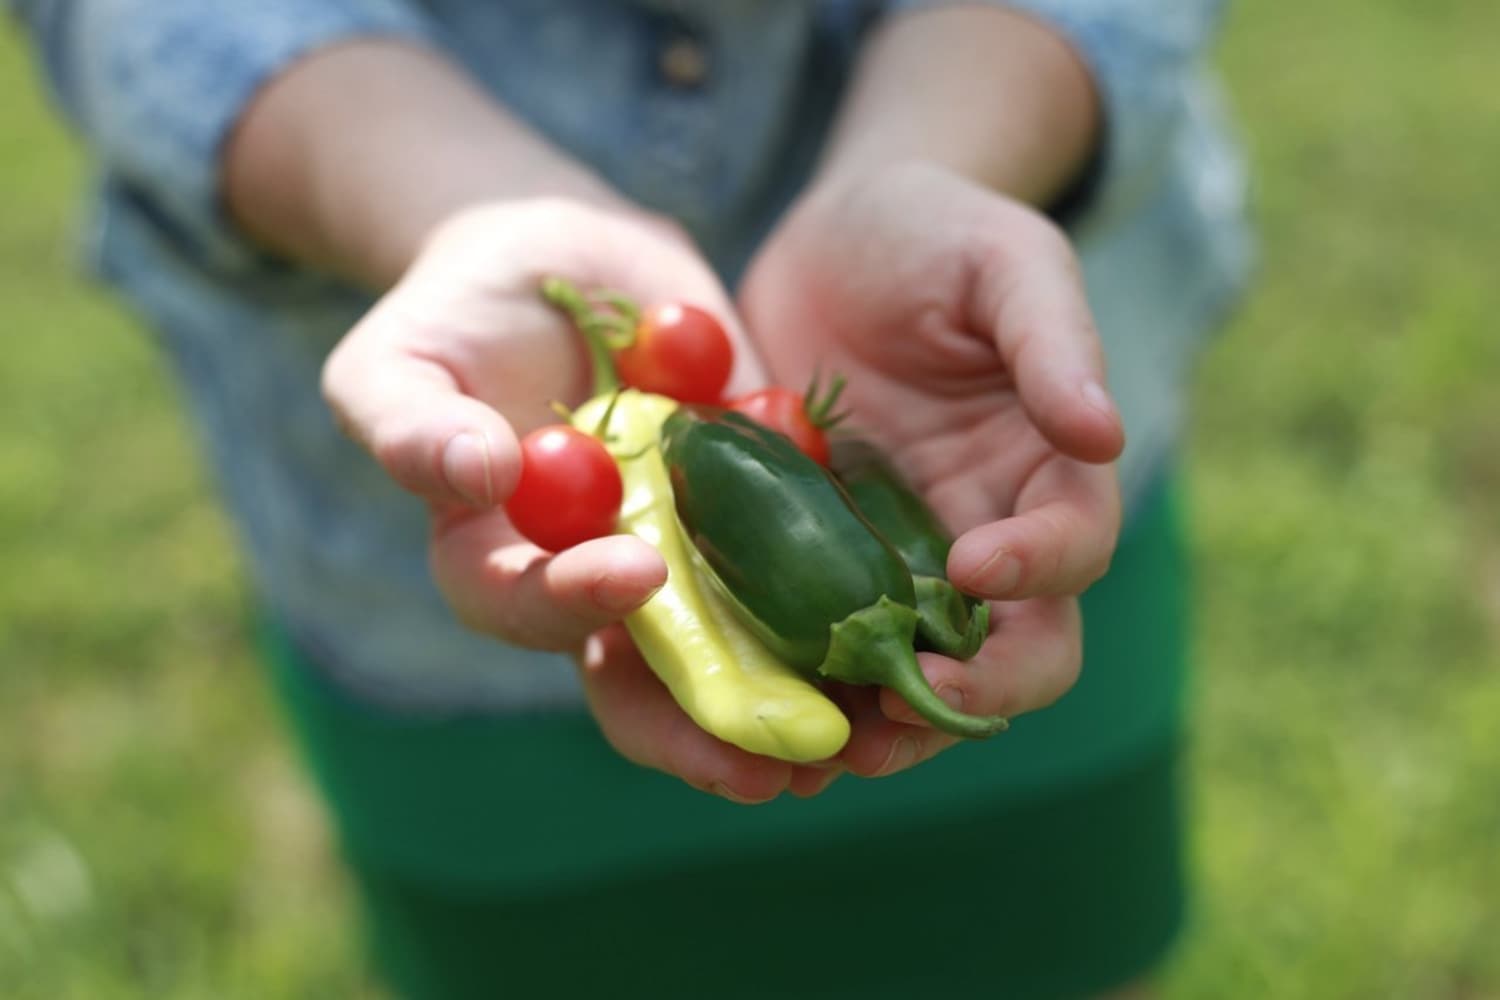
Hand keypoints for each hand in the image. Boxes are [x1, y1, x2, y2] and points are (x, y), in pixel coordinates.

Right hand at [322, 198, 839, 800]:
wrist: (566, 265)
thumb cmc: (458, 308)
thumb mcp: (403, 354)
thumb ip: (410, 421)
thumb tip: (476, 475)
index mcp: (498, 559)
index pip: (525, 607)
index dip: (570, 605)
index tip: (632, 570)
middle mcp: (594, 579)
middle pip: (642, 677)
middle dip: (703, 724)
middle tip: (767, 761)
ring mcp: (683, 555)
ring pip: (735, 650)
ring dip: (793, 699)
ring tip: (854, 738)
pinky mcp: (753, 514)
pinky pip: (799, 572)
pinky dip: (843, 608)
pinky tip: (901, 631)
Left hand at [739, 162, 1125, 776]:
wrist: (836, 238)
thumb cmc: (937, 233)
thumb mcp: (1003, 261)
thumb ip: (1053, 339)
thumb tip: (1104, 434)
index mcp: (1045, 471)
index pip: (1072, 547)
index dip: (1040, 570)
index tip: (976, 565)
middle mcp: (983, 532)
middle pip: (1010, 648)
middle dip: (968, 693)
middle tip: (897, 710)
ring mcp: (897, 556)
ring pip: (914, 668)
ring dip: (882, 718)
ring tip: (826, 745)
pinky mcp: (816, 558)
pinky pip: (817, 637)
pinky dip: (798, 680)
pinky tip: (753, 700)